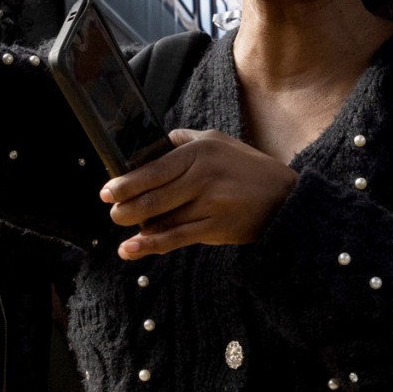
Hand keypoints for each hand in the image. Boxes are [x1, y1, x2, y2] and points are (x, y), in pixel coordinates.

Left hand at [101, 129, 295, 259]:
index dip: (126, 183)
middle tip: (113, 213)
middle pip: (154, 196)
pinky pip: (177, 237)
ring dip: (138, 228)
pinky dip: (151, 245)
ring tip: (124, 232)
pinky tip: (132, 249)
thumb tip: (147, 148)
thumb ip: (182, 141)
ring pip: (163, 219)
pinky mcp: (216, 228)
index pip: (154, 169)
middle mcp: (203, 176)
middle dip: (126, 208)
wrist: (285, 198)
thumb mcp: (218, 142)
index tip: (107, 192)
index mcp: (200, 152)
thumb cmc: (247, 168)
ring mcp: (211, 204)